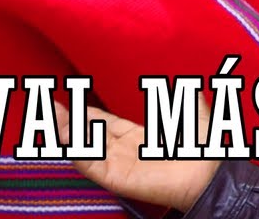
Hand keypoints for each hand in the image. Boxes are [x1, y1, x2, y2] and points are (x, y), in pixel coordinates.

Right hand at [55, 100, 216, 211]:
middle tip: (47, 105)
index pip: (103, 122)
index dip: (84, 112)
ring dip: (68, 132)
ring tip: (52, 116)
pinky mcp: (118, 179)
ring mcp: (120, 165)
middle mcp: (125, 151)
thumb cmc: (204, 147)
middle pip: (89, 133)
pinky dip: (79, 151)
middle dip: (67, 120)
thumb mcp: (192, 112)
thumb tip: (186, 79)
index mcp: (139, 136)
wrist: (210, 173)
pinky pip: (92, 165)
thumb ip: (185, 96)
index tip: (68, 99)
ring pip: (86, 147)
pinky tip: (67, 137)